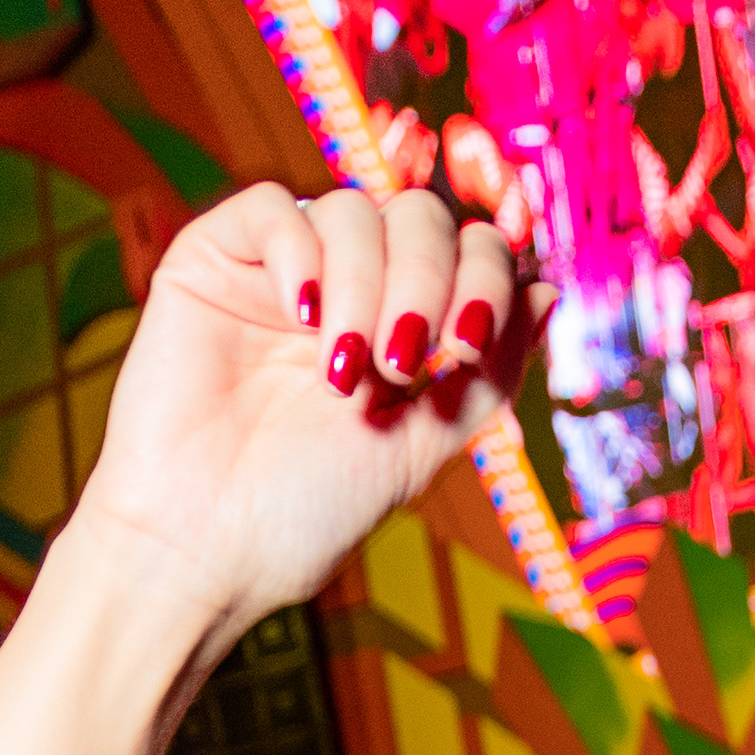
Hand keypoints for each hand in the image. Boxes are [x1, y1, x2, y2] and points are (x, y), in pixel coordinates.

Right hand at [72, 186, 546, 639]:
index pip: (471, 255)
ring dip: (365, 285)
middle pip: (422, 219)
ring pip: (355, 210)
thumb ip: (487, 375)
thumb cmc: (306, 511)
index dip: (485, 281)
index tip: (463, 351)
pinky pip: (274, 208)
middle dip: (429, 283)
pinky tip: (301, 315)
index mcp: (404, 326)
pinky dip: (300, 251)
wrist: (206, 547)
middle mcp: (349, 289)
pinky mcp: (215, 260)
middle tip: (403, 364)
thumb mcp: (424, 446)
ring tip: (342, 370)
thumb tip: (548, 289)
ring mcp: (284, 271)